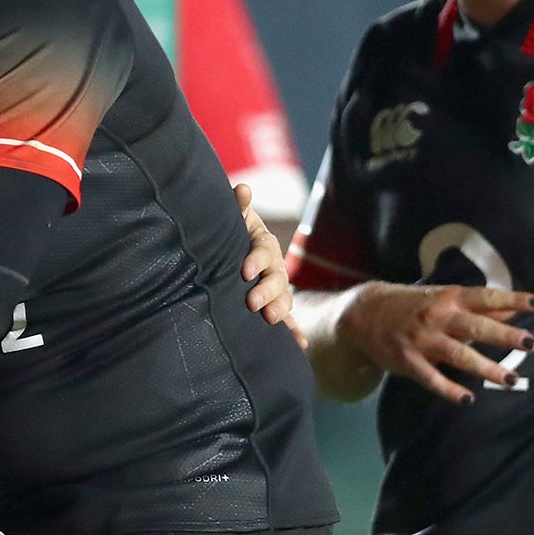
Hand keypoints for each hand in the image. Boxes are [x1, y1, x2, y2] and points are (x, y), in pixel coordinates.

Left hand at [238, 184, 303, 346]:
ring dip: (280, 310)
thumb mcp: (235, 219)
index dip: (256, 260)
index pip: (263, 250)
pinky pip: (287, 319)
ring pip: (284, 299)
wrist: (235, 251)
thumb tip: (243, 189)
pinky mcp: (275, 305)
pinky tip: (300, 346)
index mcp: (264, 245)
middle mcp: (275, 266)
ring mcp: (277, 287)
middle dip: (266, 290)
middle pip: (276, 278)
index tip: (244, 271)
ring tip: (271, 320)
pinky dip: (294, 331)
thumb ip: (239, 206)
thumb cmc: (233, 233)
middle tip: (252, 302)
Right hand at [336, 281, 533, 403]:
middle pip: (476, 326)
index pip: (486, 297)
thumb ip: (480, 306)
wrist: (364, 313)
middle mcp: (438, 317)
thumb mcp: (444, 297)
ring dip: (486, 368)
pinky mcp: (408, 361)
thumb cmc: (413, 304)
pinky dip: (449, 390)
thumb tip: (516, 308)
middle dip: (505, 335)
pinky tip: (467, 399)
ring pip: (459, 355)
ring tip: (511, 379)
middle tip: (531, 343)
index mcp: (449, 298)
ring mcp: (422, 340)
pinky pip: (431, 379)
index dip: (512, 299)